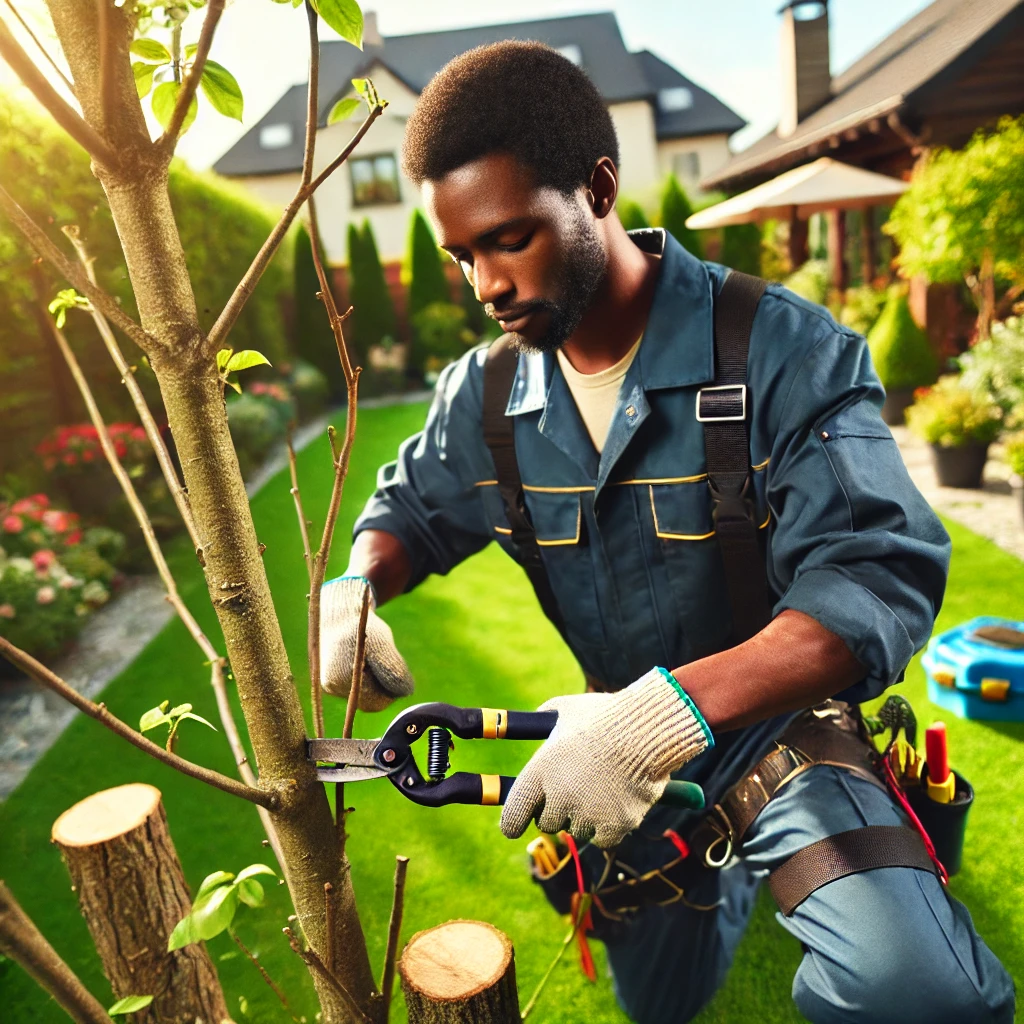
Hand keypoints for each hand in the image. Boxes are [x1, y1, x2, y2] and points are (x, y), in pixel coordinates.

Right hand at [319, 576, 413, 710]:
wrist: (339, 614)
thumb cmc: (362, 626)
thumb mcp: (381, 643)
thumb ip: (392, 668)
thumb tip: (406, 692)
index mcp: (343, 677)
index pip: (376, 702)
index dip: (391, 691)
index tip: (395, 670)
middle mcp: (333, 687)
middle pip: (369, 702)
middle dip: (382, 687)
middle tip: (385, 662)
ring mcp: (331, 687)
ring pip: (363, 697)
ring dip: (374, 683)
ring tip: (372, 659)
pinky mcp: (331, 683)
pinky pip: (355, 691)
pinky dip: (365, 680)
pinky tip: (365, 662)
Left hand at [500, 667, 712, 847]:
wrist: (646, 729)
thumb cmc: (605, 715)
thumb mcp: (564, 709)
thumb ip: (543, 719)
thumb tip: (531, 720)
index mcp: (539, 773)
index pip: (513, 816)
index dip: (513, 822)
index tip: (514, 826)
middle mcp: (559, 799)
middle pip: (547, 823)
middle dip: (557, 810)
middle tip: (573, 789)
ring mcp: (587, 815)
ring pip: (578, 830)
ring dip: (585, 816)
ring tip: (602, 786)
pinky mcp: (614, 827)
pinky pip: (603, 837)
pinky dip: (609, 825)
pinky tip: (618, 799)